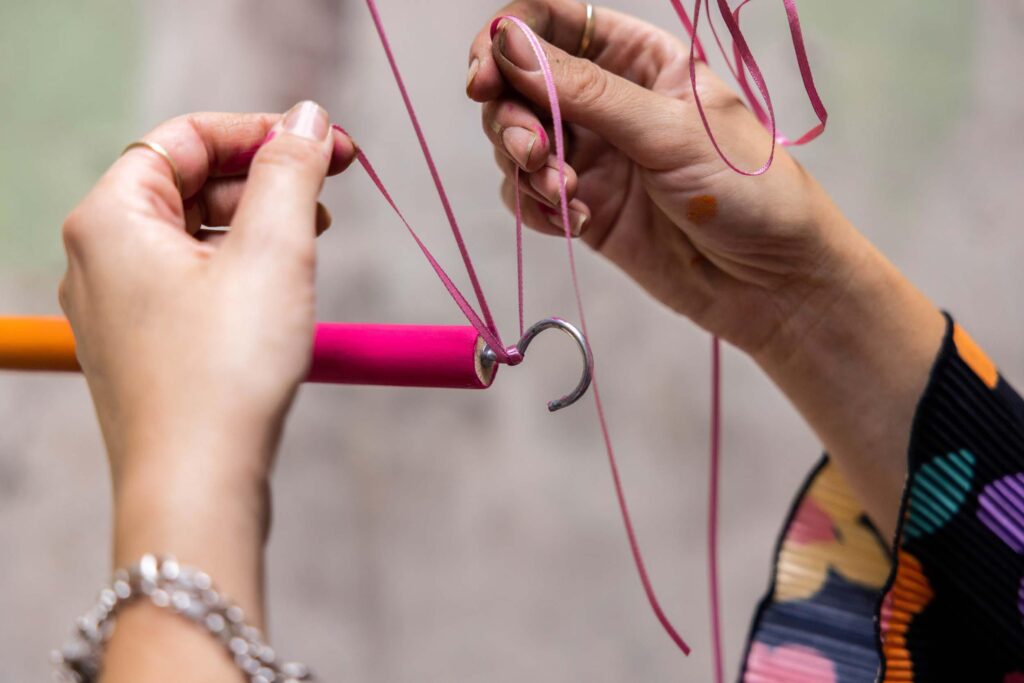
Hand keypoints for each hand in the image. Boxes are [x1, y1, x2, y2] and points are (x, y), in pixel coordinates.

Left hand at [60, 102, 354, 681]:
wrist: (197, 489)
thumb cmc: (225, 372)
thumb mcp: (274, 250)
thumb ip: (292, 171)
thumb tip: (309, 118)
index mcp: (112, 219)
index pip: (185, 137)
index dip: (262, 130)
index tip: (328, 146)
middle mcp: (101, 259)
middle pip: (185, 183)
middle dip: (262, 178)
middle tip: (329, 193)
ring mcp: (119, 309)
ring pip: (192, 236)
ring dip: (256, 225)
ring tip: (313, 242)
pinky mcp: (146, 350)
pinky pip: (192, 284)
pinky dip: (240, 271)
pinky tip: (282, 291)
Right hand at [467, 1, 945, 536]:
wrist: (771, 282)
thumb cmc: (747, 189)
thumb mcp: (667, 130)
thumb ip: (585, 89)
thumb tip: (507, 42)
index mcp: (637, 59)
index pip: (552, 24)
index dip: (508, 41)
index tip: (485, 76)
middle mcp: (606, 101)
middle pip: (520, 85)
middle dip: (512, 116)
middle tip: (531, 150)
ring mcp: (592, 156)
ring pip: (517, 141)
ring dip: (526, 166)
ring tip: (566, 192)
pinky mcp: (582, 207)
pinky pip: (529, 194)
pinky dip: (537, 206)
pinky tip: (573, 220)